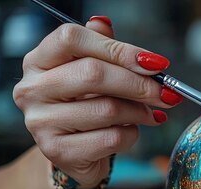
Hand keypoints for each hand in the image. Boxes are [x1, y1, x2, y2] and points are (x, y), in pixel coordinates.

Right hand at [13, 17, 182, 188]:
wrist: (75, 154)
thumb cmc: (86, 106)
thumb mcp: (91, 73)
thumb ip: (100, 48)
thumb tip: (105, 23)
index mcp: (38, 60)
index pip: (72, 39)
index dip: (119, 49)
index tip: (154, 63)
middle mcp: (33, 89)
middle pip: (93, 73)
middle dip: (139, 83)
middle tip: (167, 92)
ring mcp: (41, 122)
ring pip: (107, 109)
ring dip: (139, 112)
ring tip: (150, 113)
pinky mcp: (58, 151)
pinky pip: (111, 138)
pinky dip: (131, 134)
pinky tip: (131, 131)